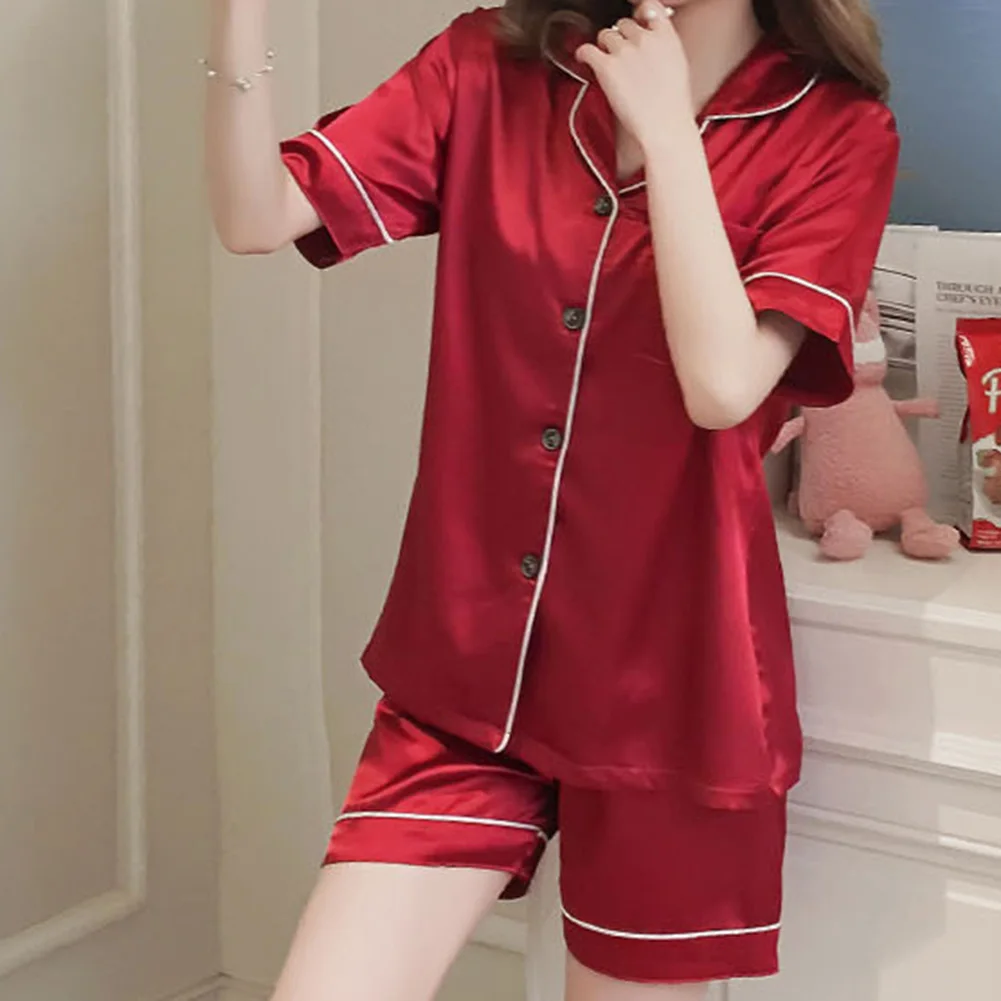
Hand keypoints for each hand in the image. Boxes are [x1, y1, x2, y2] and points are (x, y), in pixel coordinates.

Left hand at [575, 1, 691, 147]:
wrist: (664, 126)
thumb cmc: (672, 106)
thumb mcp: (678, 66)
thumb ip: (663, 48)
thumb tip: (653, 45)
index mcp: (666, 36)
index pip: (649, 7)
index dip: (640, 13)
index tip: (636, 21)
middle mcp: (644, 38)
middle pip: (624, 24)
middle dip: (621, 38)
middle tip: (621, 56)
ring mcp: (624, 51)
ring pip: (605, 35)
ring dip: (604, 46)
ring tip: (606, 62)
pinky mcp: (606, 66)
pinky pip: (587, 49)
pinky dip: (583, 53)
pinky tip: (584, 59)